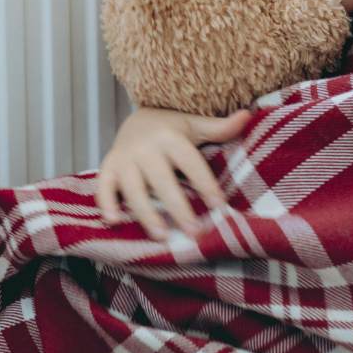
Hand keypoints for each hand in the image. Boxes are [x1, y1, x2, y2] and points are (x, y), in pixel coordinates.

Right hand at [95, 106, 251, 240]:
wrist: (135, 119)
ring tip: (162, 236)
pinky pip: (104, 186)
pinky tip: (114, 221)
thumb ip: (220, 127)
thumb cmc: (171, 129)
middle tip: (194, 232)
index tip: (219, 207)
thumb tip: (248, 116)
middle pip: (161, 180)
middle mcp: (145, 148)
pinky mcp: (108, 168)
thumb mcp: (195, 125)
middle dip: (177, 207)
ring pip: (133, 188)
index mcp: (169, 137)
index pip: (190, 163)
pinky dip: (106, 203)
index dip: (205, 184)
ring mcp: (124, 158)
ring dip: (145, 213)